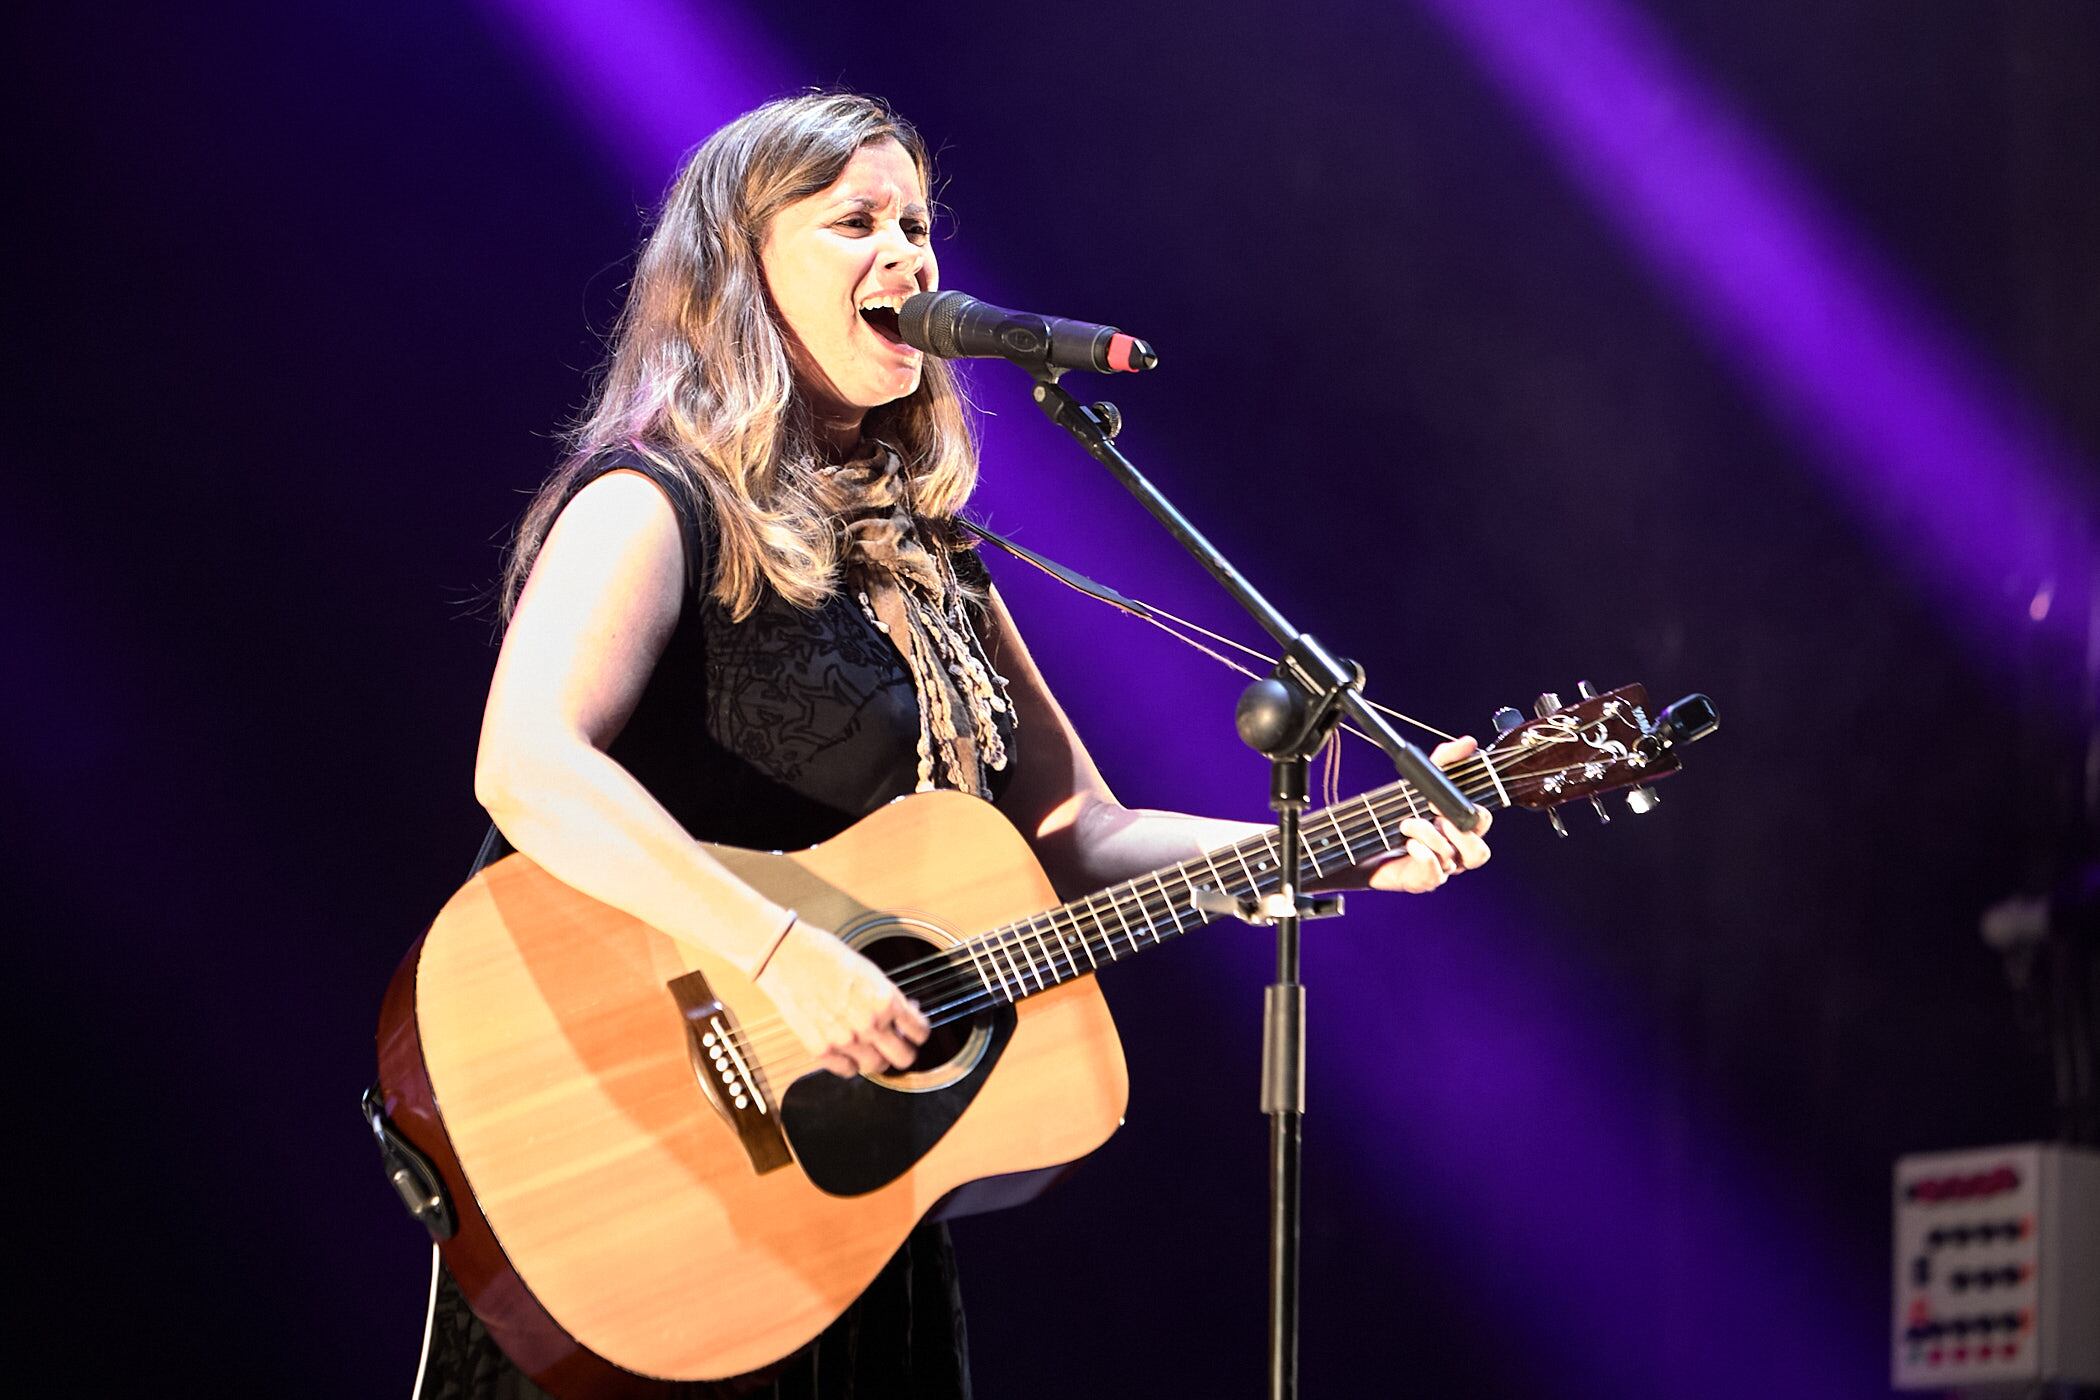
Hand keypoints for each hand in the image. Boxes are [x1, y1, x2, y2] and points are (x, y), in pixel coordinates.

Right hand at [754, 920, 930, 1077]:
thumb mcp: (869, 972)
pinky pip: (847, 1071)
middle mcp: (870, 1024)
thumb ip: (888, 998)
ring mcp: (846, 1040)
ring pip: (877, 1067)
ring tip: (870, 1046)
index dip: (918, 1031)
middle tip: (896, 1043)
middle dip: (904, 1050)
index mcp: (886, 1000)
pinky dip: (850, 1063)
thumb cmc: (826, 956)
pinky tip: (847, 1050)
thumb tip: (904, 1013)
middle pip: (904, 1058)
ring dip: (877, 1058)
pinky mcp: (821, 1049)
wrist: (787, 956)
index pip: (920, 1032)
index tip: (913, 1031)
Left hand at [1362, 735, 1492, 893]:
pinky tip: (1409, 844)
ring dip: (1428, 836)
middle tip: (1435, 816)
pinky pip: (1434, 876)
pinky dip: (1424, 857)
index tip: (1444, 799)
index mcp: (1459, 829)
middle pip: (1479, 853)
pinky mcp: (1421, 880)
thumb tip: (1469, 742)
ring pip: (1451, 859)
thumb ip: (1445, 759)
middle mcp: (1454, 852)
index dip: (1472, 813)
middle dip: (1459, 833)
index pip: (1483, 824)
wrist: (1361, 840)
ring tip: (1406, 824)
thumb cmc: (1397, 812)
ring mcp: (1439, 869)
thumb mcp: (1420, 780)